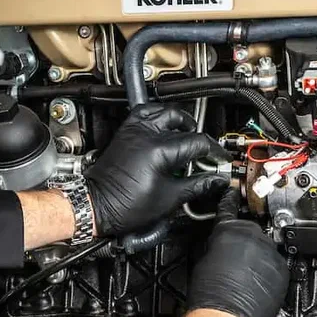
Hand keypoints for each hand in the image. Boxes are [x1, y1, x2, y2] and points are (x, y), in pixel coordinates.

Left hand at [84, 104, 229, 236]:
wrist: (97, 205)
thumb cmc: (125, 205)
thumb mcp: (169, 199)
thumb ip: (197, 185)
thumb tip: (216, 181)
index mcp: (159, 150)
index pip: (197, 143)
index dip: (213, 152)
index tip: (219, 161)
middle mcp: (145, 134)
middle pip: (182, 124)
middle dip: (197, 136)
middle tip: (203, 151)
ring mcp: (133, 131)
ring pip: (162, 111)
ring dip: (178, 120)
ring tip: (186, 134)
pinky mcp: (125, 133)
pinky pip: (144, 113)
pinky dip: (156, 116)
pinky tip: (163, 128)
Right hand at [186, 188, 289, 316]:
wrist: (225, 316)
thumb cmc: (210, 292)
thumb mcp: (203, 257)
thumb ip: (217, 242)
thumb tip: (221, 243)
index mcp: (229, 229)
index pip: (229, 206)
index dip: (229, 199)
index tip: (233, 193)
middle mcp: (253, 236)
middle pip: (250, 230)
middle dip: (244, 240)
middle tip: (234, 256)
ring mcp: (270, 252)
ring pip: (265, 247)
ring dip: (257, 256)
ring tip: (244, 274)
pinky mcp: (282, 269)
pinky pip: (275, 265)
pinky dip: (267, 271)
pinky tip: (255, 283)